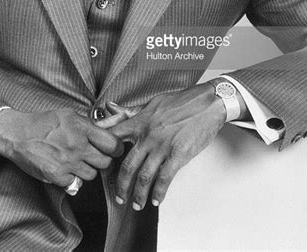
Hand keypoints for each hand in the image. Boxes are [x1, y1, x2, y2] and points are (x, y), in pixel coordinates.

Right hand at [0, 108, 123, 187]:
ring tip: (75, 162)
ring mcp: (67, 162)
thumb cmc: (44, 123)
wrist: (18, 134)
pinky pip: (75, 185)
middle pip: (105, 162)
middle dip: (102, 161)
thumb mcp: (70, 115)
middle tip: (93, 157)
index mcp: (83, 128)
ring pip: (91, 175)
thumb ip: (91, 124)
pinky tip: (64, 170)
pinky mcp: (57, 176)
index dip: (116, 149)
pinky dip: (72, 180)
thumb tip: (116, 122)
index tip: (113, 149)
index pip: (113, 144)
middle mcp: (77, 145)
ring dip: (86, 171)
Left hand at [102, 84, 225, 209]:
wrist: (207, 103)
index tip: (99, 166)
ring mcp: (163, 146)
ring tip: (137, 204)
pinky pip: (165, 178)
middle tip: (119, 197)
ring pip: (144, 176)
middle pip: (127, 165)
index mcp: (140, 122)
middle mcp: (148, 135)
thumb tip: (109, 107)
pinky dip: (159, 192)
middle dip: (121, 186)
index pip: (114, 137)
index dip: (103, 152)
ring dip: (139, 194)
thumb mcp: (152, 102)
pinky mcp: (178, 154)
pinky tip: (156, 200)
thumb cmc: (181, 101)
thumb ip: (130, 111)